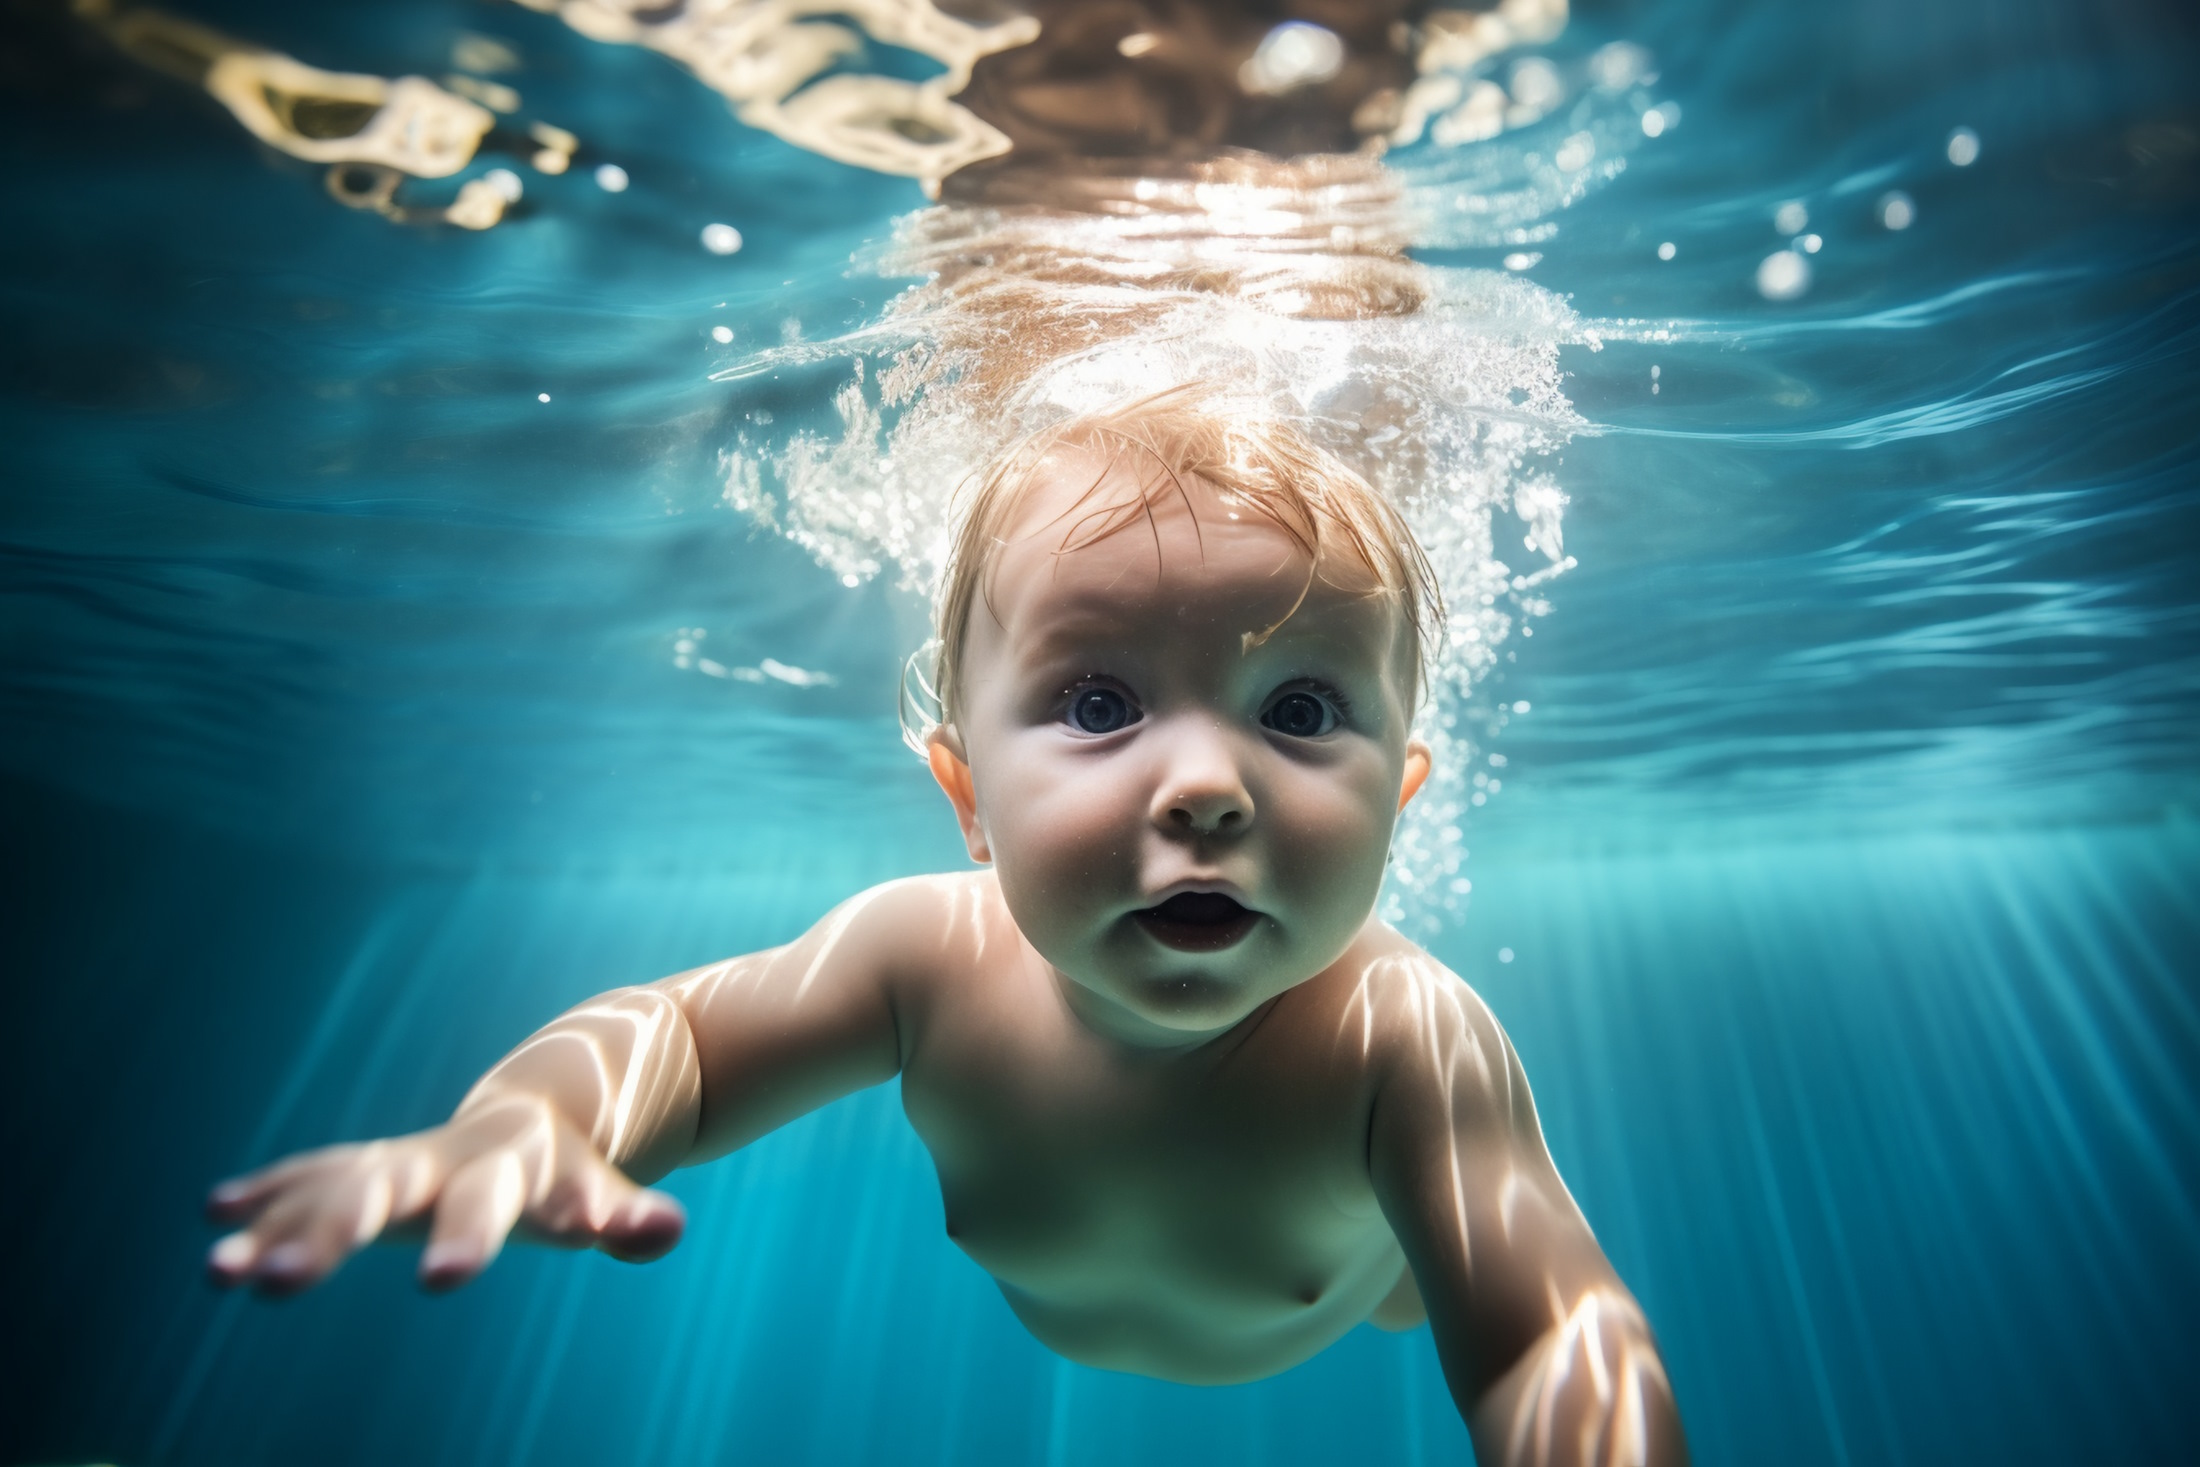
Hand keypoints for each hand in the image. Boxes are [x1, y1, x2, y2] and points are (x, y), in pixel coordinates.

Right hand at [204, 1093, 685, 1295]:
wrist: (537, 1110)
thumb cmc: (570, 1172)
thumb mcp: (602, 1193)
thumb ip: (629, 1217)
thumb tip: (668, 1231)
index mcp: (502, 1166)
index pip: (486, 1205)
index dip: (469, 1239)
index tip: (443, 1282)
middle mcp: (436, 1159)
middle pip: (378, 1192)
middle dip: (330, 1235)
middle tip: (277, 1285)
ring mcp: (393, 1162)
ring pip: (326, 1188)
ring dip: (274, 1226)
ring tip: (219, 1270)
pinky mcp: (361, 1170)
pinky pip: (306, 1179)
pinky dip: (266, 1198)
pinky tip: (217, 1217)